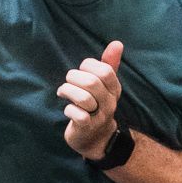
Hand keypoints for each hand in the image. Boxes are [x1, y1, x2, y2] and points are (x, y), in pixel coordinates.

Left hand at [58, 40, 123, 158]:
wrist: (97, 139)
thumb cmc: (97, 106)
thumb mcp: (105, 85)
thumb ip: (109, 64)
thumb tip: (117, 43)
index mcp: (114, 89)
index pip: (105, 71)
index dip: (88, 66)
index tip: (81, 70)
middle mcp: (109, 103)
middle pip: (92, 83)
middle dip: (74, 78)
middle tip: (68, 81)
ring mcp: (99, 117)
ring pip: (83, 98)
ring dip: (68, 91)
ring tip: (64, 93)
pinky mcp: (87, 128)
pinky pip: (78, 116)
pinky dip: (69, 109)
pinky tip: (67, 108)